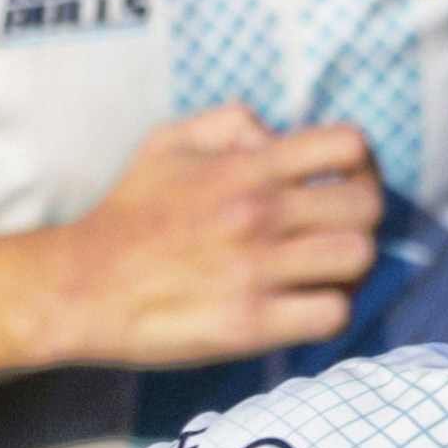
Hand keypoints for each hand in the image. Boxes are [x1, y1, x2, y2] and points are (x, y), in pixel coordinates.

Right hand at [51, 106, 383, 370]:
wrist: (80, 287)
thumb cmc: (128, 214)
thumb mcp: (168, 142)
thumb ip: (231, 122)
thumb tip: (279, 136)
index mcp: (246, 168)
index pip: (349, 146)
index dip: (361, 163)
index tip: (344, 181)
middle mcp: (258, 214)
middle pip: (367, 205)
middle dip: (362, 217)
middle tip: (336, 232)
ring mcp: (257, 271)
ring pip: (359, 259)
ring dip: (351, 268)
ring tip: (324, 273)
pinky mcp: (251, 325)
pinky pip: (333, 314)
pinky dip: (329, 311)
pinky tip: (305, 308)